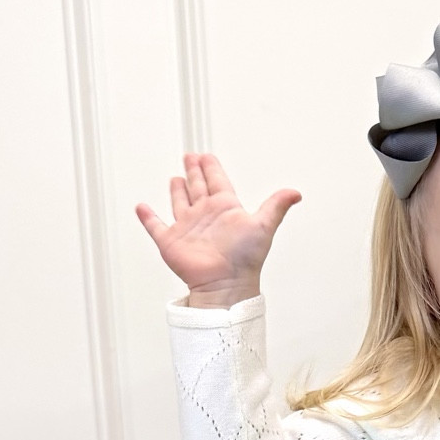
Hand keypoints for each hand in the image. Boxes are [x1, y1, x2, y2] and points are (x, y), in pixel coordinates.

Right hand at [135, 152, 300, 305]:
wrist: (225, 284)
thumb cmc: (245, 259)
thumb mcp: (263, 226)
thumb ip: (276, 206)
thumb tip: (296, 193)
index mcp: (225, 208)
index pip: (218, 181)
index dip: (212, 168)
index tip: (207, 156)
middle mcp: (206, 216)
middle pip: (198, 187)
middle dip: (194, 171)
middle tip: (190, 157)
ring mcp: (187, 228)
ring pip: (180, 203)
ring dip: (177, 190)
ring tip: (176, 178)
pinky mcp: (171, 241)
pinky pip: (155, 226)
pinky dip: (148, 217)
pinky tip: (143, 207)